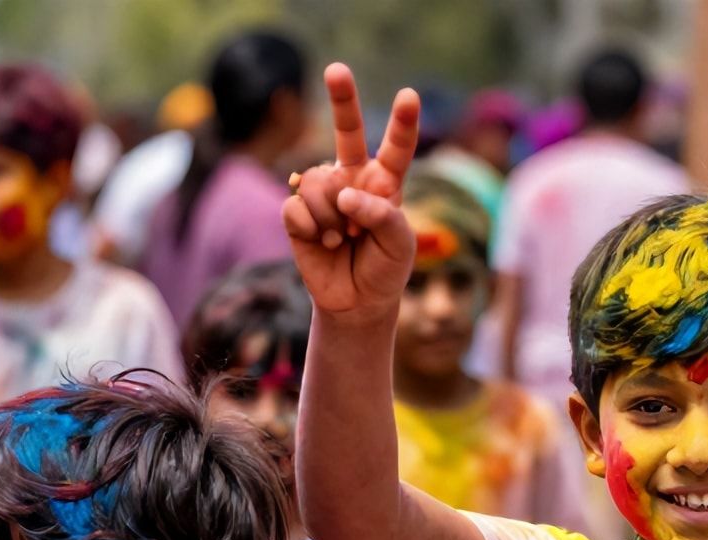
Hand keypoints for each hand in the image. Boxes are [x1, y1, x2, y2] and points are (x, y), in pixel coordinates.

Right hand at [283, 63, 420, 320]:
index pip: (397, 149)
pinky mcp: (297, 211)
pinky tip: (321, 242)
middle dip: (342, 100)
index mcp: (385, 183)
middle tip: (337, 69)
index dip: (403, 124)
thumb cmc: (384, 269)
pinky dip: (311, 227)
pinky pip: (297, 204)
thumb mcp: (400, 246)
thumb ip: (382, 215)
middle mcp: (353, 179)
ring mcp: (324, 192)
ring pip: (319, 182)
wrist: (356, 301)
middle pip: (347, 133)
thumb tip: (345, 194)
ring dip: (330, 216)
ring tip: (341, 238)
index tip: (410, 96)